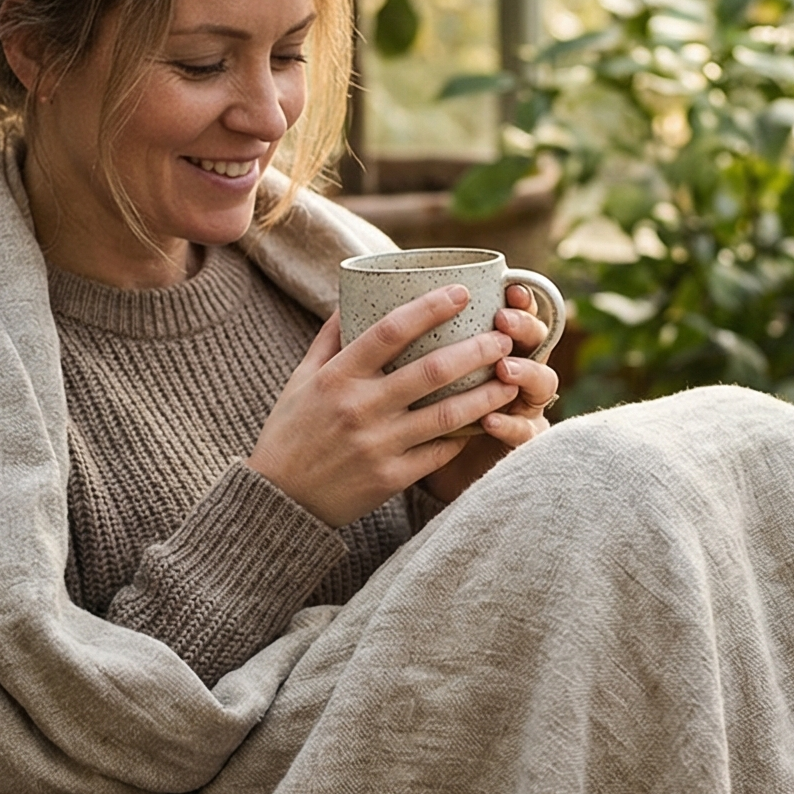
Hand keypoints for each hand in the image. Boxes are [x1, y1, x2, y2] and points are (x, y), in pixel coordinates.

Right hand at [248, 285, 529, 527]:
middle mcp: (359, 408)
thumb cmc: (291, 432)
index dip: (429, 307)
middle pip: (431, 370)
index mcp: (337, 377)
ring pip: (446, 414)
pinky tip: (488, 420)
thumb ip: (330, 339)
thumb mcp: (301, 380)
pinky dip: (465, 434)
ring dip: (486, 395)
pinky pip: (439, 451)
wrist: (281, 501)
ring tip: (512, 379)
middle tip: (505, 337)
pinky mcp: (391, 478)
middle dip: (476, 350)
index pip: (389, 330)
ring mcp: (378, 445)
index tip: (462, 292)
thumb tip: (353, 295)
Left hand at [419, 286, 558, 505]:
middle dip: (524, 329)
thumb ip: (398, 342)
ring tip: (504, 371)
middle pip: (536, 342)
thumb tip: (358, 304)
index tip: (506, 288)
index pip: (517, 314)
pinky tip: (490, 423)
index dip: (519, 300)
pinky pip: (523, 434)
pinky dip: (508, 427)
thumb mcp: (410, 374)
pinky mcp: (518, 445)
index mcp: (494, 345)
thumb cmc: (409, 415)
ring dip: (524, 374)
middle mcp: (516, 371)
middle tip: (503, 323)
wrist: (439, 470)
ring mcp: (522, 408)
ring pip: (540, 385)